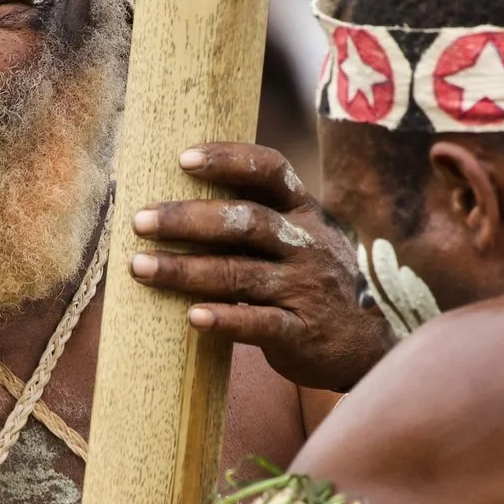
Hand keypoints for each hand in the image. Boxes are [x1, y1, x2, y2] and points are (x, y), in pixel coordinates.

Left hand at [128, 143, 391, 391]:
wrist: (363, 344)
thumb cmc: (307, 282)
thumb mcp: (296, 239)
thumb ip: (252, 219)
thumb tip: (171, 200)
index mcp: (302, 212)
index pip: (271, 171)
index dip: (229, 160)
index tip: (183, 159)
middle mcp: (306, 244)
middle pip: (247, 221)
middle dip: (189, 218)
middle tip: (141, 220)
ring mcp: (305, 289)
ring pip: (241, 273)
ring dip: (186, 270)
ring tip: (140, 267)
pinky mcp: (300, 333)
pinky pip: (259, 323)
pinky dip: (225, 319)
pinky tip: (192, 316)